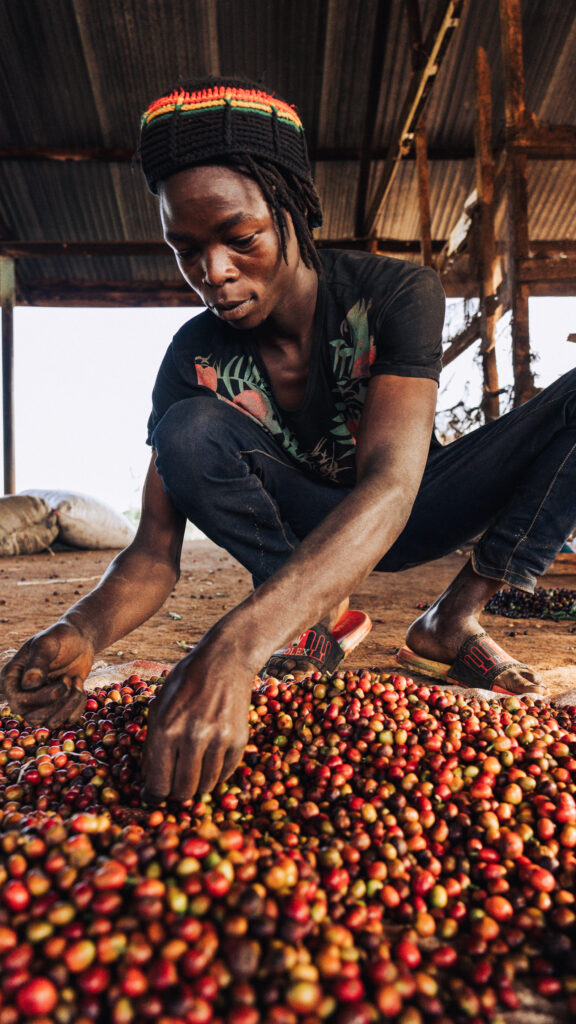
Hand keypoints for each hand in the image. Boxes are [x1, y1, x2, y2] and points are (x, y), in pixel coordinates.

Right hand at [0, 624, 93, 727]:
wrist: (79, 639)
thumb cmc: (60, 637)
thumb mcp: (48, 643)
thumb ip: (38, 661)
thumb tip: (28, 684)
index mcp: (12, 678)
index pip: (19, 701)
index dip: (42, 697)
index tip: (62, 679)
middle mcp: (22, 694)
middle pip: (34, 717)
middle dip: (58, 701)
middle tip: (68, 679)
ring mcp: (39, 703)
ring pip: (50, 722)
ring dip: (69, 705)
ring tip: (75, 681)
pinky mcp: (57, 706)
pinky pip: (68, 719)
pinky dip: (78, 705)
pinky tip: (79, 686)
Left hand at [141, 631, 253, 801]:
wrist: (225, 661)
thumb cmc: (185, 683)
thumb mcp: (158, 708)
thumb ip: (153, 745)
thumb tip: (151, 781)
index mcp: (165, 729)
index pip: (158, 784)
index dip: (155, 795)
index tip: (156, 795)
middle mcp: (192, 737)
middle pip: (183, 791)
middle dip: (177, 791)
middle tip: (176, 782)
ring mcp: (218, 739)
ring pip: (206, 786)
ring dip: (198, 782)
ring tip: (194, 767)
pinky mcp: (238, 739)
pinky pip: (225, 773)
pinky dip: (216, 771)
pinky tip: (210, 755)